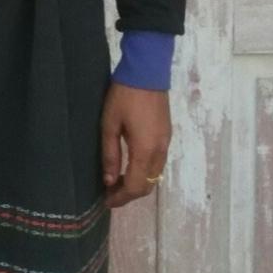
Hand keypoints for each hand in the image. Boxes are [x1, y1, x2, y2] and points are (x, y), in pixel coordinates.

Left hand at [100, 82, 170, 208]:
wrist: (147, 71)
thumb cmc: (124, 96)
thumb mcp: (109, 123)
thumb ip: (110, 154)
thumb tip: (109, 180)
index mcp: (145, 150)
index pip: (135, 186)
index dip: (120, 198)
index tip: (106, 201)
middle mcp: (160, 151)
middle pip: (148, 185)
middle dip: (129, 194)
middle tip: (110, 193)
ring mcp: (166, 142)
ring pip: (155, 175)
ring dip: (138, 183)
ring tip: (117, 181)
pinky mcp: (167, 134)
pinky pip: (158, 162)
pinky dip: (145, 171)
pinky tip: (130, 165)